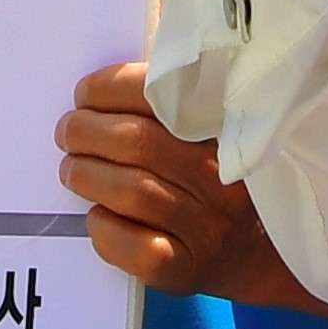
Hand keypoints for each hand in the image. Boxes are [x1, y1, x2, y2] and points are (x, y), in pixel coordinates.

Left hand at [61, 61, 275, 299]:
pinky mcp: (188, 270)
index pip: (159, 94)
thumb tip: (123, 58)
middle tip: (67, 131)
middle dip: (86, 132)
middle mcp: (222, 176)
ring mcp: (207, 226)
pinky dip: (105, 227)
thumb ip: (179, 93)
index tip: (84, 94)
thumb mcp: (213, 126)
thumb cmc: (220, 174)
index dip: (109, 88)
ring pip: (132, 192)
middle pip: (137, 143)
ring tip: (72, 169)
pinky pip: (135, 247)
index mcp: (225, 126)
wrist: (260, 252)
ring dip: (86, 175)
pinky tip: (97, 215)